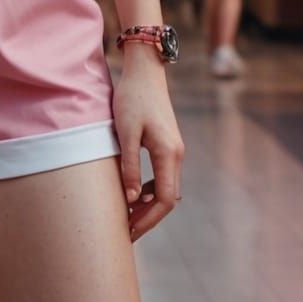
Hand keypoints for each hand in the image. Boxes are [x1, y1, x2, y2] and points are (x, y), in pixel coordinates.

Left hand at [114, 53, 183, 240]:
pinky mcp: (168, 144)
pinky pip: (163, 176)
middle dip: (148, 217)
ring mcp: (174, 149)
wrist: (145, 71)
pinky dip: (149, 189)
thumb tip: (129, 199)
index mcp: (169, 154)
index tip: (130, 231)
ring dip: (149, 204)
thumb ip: (129, 165)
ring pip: (166, 188)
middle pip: (167, 198)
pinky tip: (133, 193)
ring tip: (127, 216)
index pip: (164, 199)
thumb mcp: (125, 132)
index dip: (148, 219)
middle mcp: (177, 155)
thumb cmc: (132, 98)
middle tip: (126, 231)